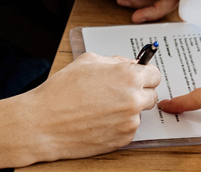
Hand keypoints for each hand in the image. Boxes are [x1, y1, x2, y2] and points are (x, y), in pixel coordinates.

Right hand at [23, 52, 161, 159]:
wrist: (45, 122)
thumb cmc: (62, 90)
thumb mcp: (88, 61)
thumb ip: (115, 62)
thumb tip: (131, 64)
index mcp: (127, 76)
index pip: (155, 74)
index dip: (145, 75)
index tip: (139, 77)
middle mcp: (133, 99)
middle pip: (151, 94)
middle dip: (138, 92)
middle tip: (118, 92)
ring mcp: (130, 122)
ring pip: (139, 112)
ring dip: (127, 109)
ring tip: (101, 107)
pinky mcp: (123, 139)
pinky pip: (129, 128)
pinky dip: (119, 124)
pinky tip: (99, 119)